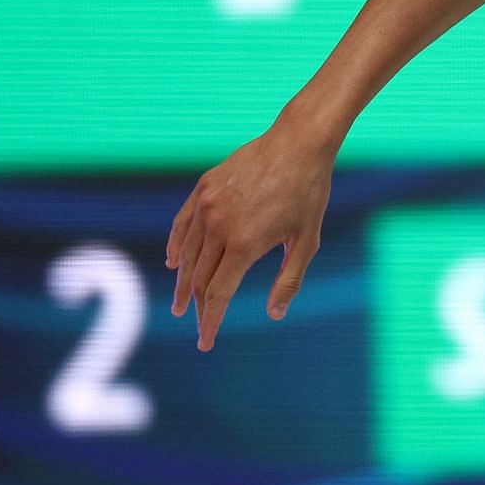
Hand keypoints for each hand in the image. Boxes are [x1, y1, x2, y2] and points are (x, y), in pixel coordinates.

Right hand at [166, 114, 334, 350]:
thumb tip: (274, 314)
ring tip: (182, 302)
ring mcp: (208, 204)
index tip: (205, 342)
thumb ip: (289, 280)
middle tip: (197, 323)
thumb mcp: (307, 240)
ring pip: (187, 254)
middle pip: (198, 278)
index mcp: (244, 244)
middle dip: (197, 306)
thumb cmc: (309, 192)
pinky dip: (177, 246)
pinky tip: (175, 261)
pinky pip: (182, 224)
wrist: (299, 141)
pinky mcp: (204, 187)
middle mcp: (219, 226)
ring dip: (183, 281)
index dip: (210, 322)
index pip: (217, 295)